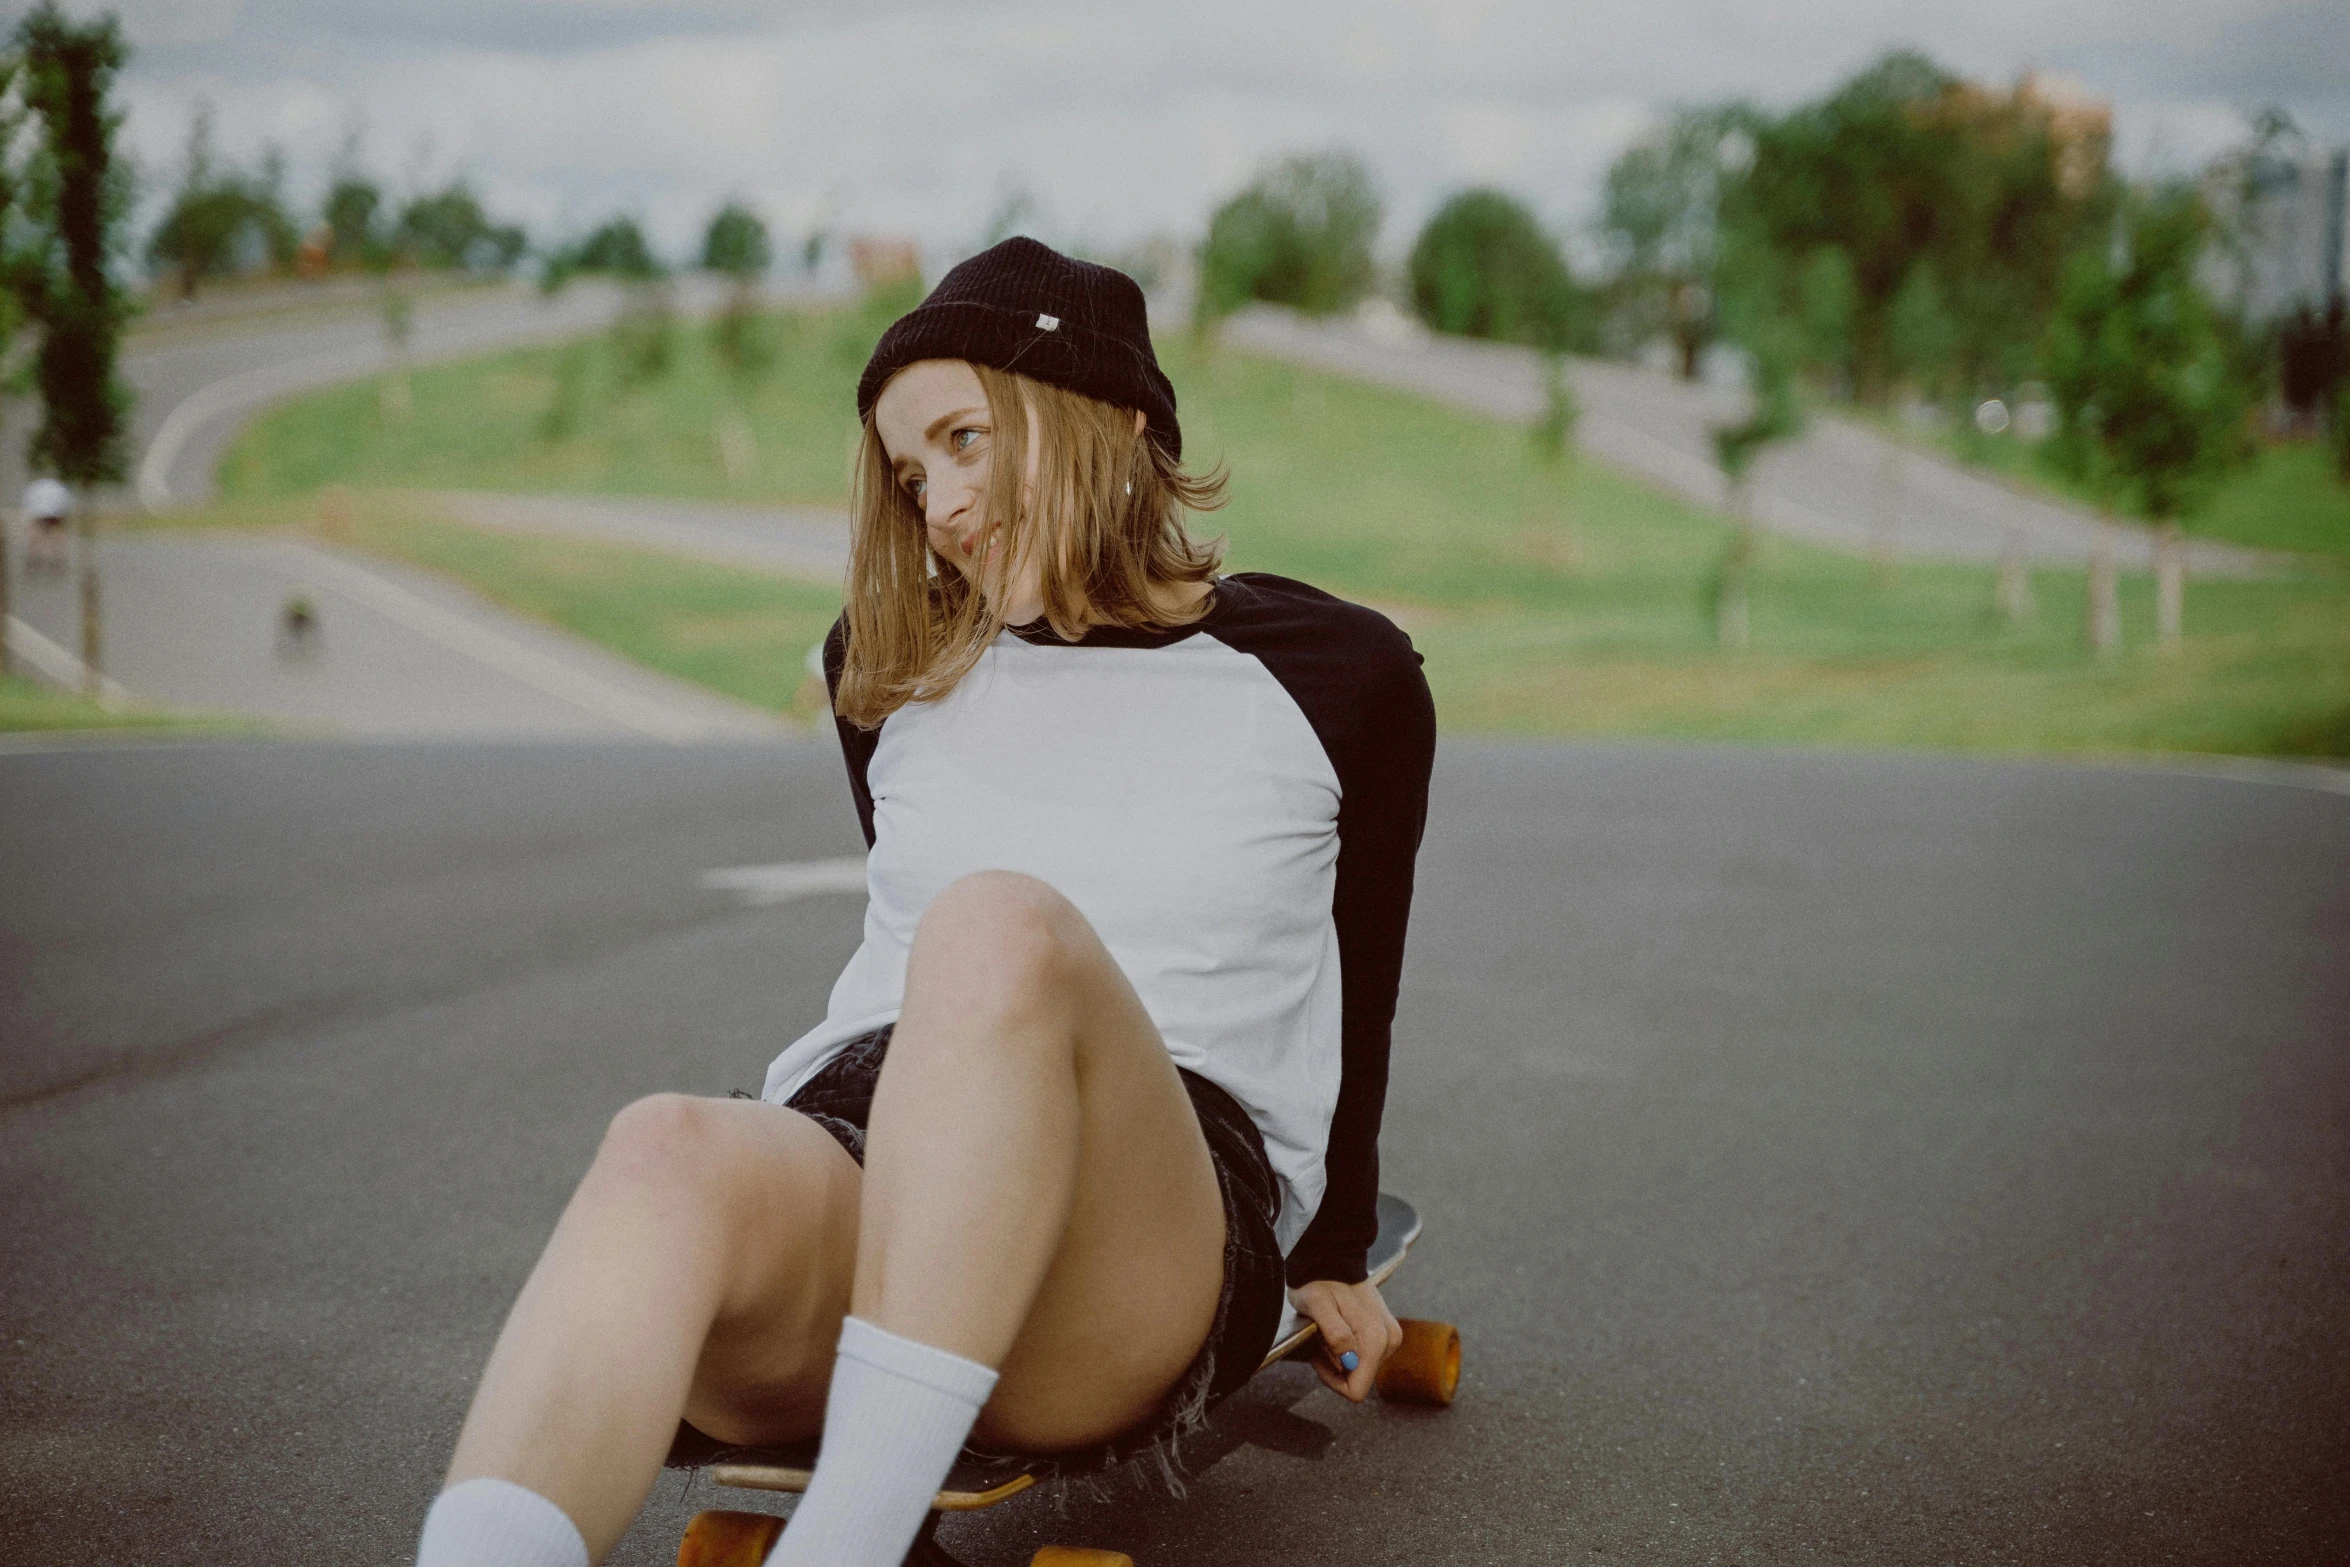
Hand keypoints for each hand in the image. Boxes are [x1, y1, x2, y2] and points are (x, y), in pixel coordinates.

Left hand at [1287, 1277, 1400, 1402]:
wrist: (1332, 1260)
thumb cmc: (1319, 1282)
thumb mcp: (1317, 1304)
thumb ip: (1334, 1332)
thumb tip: (1347, 1358)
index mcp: (1375, 1339)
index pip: (1356, 1390)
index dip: (1332, 1380)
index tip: (1320, 1356)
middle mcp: (1389, 1340)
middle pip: (1359, 1379)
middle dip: (1336, 1366)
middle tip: (1323, 1338)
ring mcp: (1390, 1337)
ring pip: (1361, 1369)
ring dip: (1341, 1357)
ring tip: (1329, 1331)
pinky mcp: (1387, 1333)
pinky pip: (1365, 1356)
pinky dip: (1348, 1349)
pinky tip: (1339, 1329)